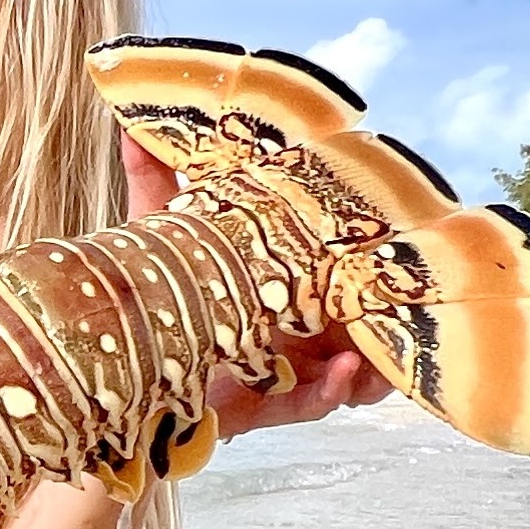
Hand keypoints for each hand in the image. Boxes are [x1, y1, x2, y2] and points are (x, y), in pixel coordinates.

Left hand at [122, 134, 391, 439]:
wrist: (123, 366)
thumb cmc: (156, 292)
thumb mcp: (158, 233)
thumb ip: (155, 179)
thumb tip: (133, 124)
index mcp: (283, 276)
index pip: (334, 259)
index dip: (365, 247)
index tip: (394, 224)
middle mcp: (294, 319)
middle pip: (356, 312)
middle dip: (384, 305)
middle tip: (406, 286)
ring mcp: (287, 365)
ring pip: (352, 363)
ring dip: (374, 358)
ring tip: (384, 344)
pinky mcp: (267, 404)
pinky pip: (313, 402)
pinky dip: (333, 391)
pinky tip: (346, 372)